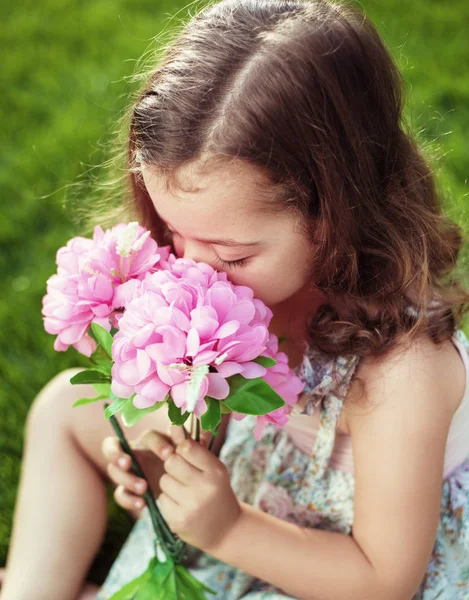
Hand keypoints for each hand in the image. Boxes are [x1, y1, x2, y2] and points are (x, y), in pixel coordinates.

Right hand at [102, 428, 175, 514]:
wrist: (183, 486)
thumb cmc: (182, 462)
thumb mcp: (184, 452)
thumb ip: (183, 439)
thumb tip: (178, 425)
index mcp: (149, 441)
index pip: (147, 435)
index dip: (155, 443)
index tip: (168, 454)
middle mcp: (134, 453)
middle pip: (113, 449)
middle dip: (117, 455)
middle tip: (128, 463)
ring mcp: (129, 472)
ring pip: (114, 472)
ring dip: (126, 479)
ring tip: (144, 488)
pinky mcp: (129, 491)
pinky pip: (120, 495)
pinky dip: (129, 500)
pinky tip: (142, 504)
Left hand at [158, 425, 241, 551]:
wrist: (227, 530)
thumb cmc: (217, 491)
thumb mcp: (214, 469)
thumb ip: (195, 447)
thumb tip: (174, 425)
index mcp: (216, 471)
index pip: (186, 447)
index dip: (182, 449)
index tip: (187, 455)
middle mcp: (205, 488)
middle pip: (171, 462)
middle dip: (173, 465)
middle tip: (183, 473)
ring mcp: (191, 506)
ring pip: (164, 480)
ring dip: (170, 483)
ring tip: (184, 491)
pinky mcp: (178, 521)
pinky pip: (162, 499)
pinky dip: (168, 500)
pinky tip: (182, 506)